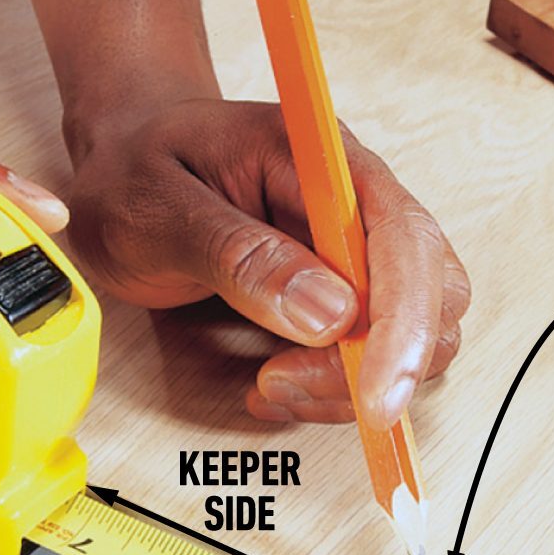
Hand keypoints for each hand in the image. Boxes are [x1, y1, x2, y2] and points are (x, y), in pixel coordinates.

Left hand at [65, 98, 470, 428]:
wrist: (121, 165)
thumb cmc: (133, 172)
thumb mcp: (158, 209)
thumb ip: (240, 256)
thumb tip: (331, 316)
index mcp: (322, 160)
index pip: (403, 237)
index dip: (404, 322)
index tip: (376, 394)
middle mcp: (357, 202)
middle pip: (433, 290)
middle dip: (378, 362)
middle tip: (283, 383)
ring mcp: (356, 249)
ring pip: (415, 332)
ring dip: (352, 382)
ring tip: (269, 385)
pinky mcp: (344, 290)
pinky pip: (374, 352)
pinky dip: (334, 388)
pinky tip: (272, 385)